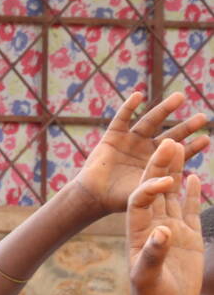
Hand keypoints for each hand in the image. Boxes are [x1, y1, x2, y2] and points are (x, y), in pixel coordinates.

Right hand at [73, 90, 208, 215]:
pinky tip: (138, 95)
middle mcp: (146, 149)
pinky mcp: (113, 136)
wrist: (93, 196)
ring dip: (165, 109)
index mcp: (156, 163)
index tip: (205, 139)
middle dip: (186, 127)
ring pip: (151, 121)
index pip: (179, 153)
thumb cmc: (118, 199)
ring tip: (180, 98)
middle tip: (203, 118)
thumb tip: (171, 181)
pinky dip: (128, 107)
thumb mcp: (140, 194)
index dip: (192, 147)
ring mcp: (131, 141)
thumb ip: (155, 188)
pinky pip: (122, 118)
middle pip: (170, 134)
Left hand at [124, 139, 203, 294]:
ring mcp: (170, 229)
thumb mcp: (147, 279)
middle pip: (155, 191)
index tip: (162, 180)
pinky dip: (190, 193)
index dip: (148, 188)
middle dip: (160, 167)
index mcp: (138, 233)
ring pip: (172, 195)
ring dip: (174, 172)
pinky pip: (188, 209)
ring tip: (178, 147)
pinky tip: (193, 176)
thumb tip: (162, 232)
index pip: (140, 202)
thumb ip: (153, 256)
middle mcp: (153, 226)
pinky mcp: (186, 236)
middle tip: (167, 142)